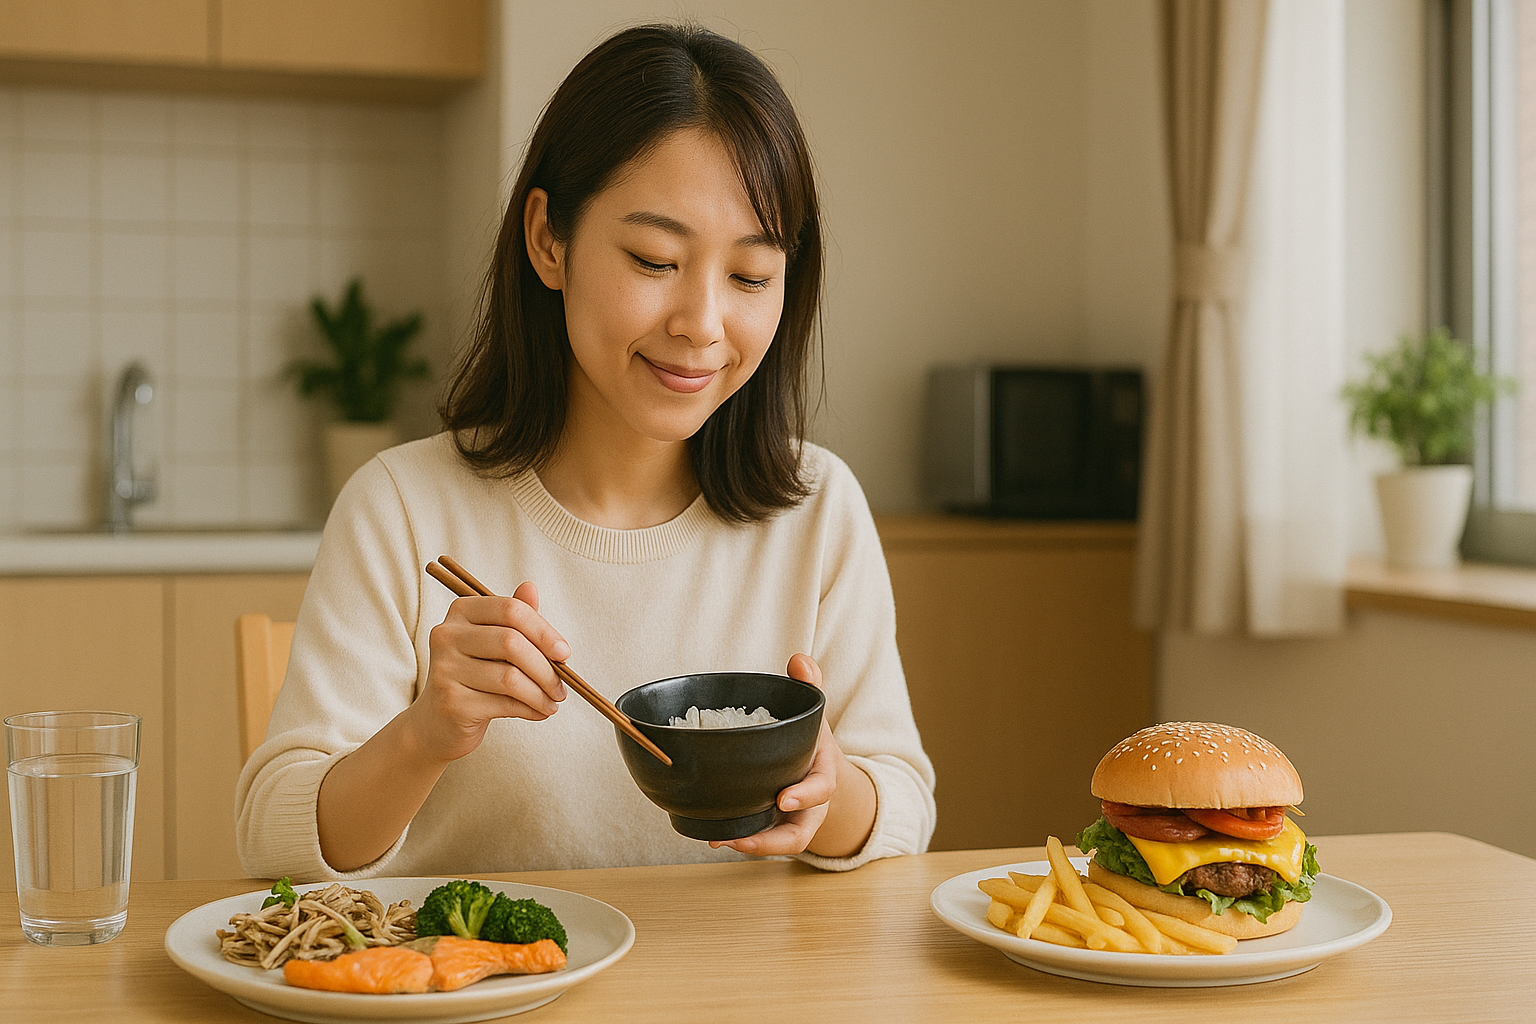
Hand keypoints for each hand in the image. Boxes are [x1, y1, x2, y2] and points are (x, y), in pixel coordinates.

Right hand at [402, 581, 569, 764]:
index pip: (511, 610)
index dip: (544, 632)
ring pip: (510, 677)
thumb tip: (530, 587)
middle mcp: (447, 635)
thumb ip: (514, 617)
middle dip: (546, 668)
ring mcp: (445, 669)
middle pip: (512, 643)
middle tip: (562, 686)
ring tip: (554, 701)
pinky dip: (531, 709)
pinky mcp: (451, 702)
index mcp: (461, 611)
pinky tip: (540, 712)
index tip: (564, 653)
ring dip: (541, 693)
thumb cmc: (475, 676)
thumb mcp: (494, 642)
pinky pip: (504, 704)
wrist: (439, 722)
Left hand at [713, 653, 869, 857]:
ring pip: (776, 843)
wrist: (817, 769)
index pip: (822, 788)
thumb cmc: (811, 740)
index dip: (806, 796)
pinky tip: (712, 836)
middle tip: (742, 838)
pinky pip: (759, 839)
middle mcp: (810, 806)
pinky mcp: (772, 827)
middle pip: (798, 833)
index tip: (784, 798)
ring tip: (718, 840)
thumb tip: (798, 660)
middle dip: (772, 840)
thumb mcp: (813, 711)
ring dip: (749, 845)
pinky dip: (738, 839)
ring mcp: (790, 821)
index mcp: (822, 774)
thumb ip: (809, 685)